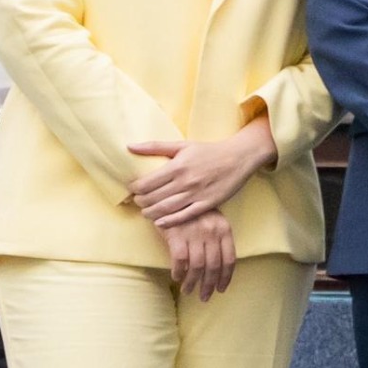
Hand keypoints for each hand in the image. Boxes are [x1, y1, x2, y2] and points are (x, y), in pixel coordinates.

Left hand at [126, 121, 277, 227]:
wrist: (238, 157)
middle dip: (140, 202)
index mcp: (176, 166)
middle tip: (138, 202)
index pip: (145, 183)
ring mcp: (196, 194)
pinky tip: (160, 222)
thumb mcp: (181, 145)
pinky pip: (185, 216)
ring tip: (146, 212)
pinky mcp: (207, 204)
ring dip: (151, 213)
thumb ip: (154, 147)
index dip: (134, 189)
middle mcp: (185, 181)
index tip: (133, 189)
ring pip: (166, 209)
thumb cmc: (209, 151)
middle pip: (153, 198)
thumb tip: (129, 146)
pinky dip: (170, 221)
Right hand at [160, 210, 238, 299]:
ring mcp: (194, 234)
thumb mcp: (212, 221)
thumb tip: (217, 270)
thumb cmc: (192, 212)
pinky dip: (179, 272)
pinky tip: (177, 277)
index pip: (229, 260)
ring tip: (188, 291)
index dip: (226, 277)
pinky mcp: (176, 235)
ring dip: (192, 283)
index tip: (221, 289)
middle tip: (204, 297)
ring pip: (197, 267)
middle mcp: (212, 232)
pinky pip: (179, 261)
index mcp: (224, 229)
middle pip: (214, 266)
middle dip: (209, 285)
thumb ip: (217, 241)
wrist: (171, 195)